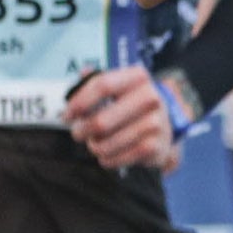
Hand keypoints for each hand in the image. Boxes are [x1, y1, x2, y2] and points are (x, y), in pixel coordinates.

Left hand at [67, 65, 182, 173]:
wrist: (165, 125)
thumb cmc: (132, 104)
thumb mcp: (119, 86)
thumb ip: (98, 79)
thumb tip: (83, 72)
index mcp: (138, 77)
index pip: (102, 85)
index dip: (79, 102)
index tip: (67, 115)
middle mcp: (150, 97)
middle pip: (101, 121)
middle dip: (82, 131)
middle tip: (78, 133)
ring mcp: (155, 123)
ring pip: (108, 142)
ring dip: (95, 146)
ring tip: (95, 144)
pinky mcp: (155, 146)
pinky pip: (119, 158)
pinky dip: (107, 159)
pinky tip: (106, 155)